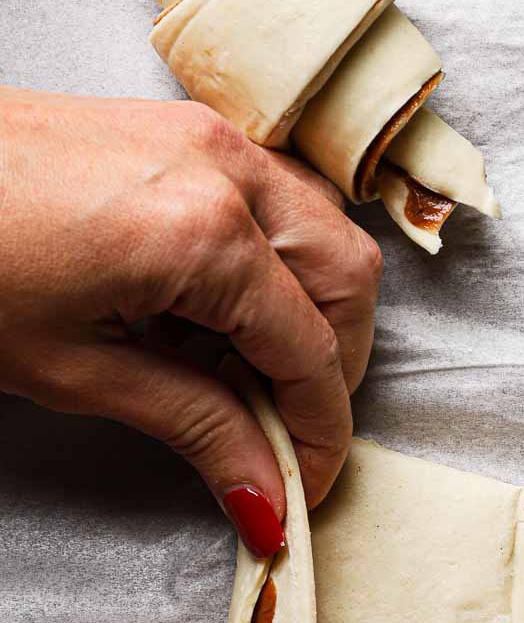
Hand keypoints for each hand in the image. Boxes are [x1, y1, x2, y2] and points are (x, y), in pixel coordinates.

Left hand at [0, 88, 383, 541]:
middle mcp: (227, 169)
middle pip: (348, 279)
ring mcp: (209, 136)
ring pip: (325, 229)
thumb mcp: (75, 369)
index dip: (319, 432)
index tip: (305, 487)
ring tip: (244, 375)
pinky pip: (277, 195)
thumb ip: (194, 427)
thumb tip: (267, 496)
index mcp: (204, 233)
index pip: (310, 351)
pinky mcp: (182, 126)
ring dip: (312, 310)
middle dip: (333, 368)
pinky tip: (216, 311)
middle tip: (284, 433)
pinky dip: (277, 260)